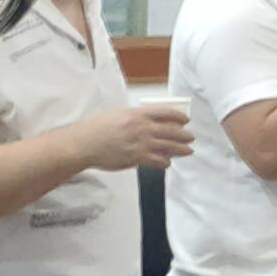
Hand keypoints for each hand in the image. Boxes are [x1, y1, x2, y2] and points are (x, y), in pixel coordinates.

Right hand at [68, 103, 194, 171]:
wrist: (85, 144)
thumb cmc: (97, 128)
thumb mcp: (117, 115)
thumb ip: (134, 118)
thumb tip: (147, 122)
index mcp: (137, 113)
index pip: (166, 112)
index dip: (179, 116)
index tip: (186, 120)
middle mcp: (142, 127)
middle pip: (171, 130)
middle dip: (184, 135)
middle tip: (191, 137)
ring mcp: (141, 143)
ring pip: (168, 146)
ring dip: (181, 149)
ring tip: (188, 151)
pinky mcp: (137, 158)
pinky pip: (158, 160)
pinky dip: (165, 162)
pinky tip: (168, 163)